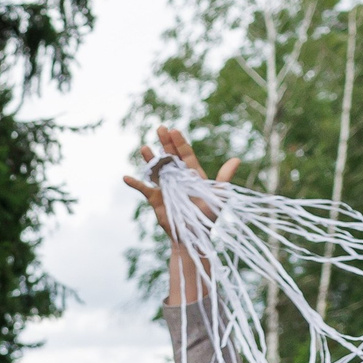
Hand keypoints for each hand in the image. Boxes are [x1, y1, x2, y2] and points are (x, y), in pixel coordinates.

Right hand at [123, 125, 238, 235]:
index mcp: (192, 175)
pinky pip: (143, 189)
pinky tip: (126, 177)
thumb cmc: (208, 216)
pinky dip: (134, 184)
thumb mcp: (219, 195)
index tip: (174, 130)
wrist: (194, 234)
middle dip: (165, 143)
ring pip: (156, 170)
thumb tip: (236, 159)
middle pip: (170, 157)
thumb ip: (224, 177)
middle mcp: (178, 178)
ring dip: (150, 159)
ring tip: (144, 147)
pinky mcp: (155, 199)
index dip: (179, 143)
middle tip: (160, 127)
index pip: (185, 155)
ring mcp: (165, 188)